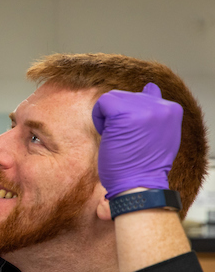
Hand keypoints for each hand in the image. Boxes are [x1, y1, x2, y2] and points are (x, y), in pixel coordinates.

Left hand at [92, 83, 182, 197]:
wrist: (139, 185)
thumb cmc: (144, 164)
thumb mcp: (160, 134)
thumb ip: (156, 111)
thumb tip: (151, 86)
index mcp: (172, 109)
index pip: (143, 97)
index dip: (133, 117)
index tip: (136, 137)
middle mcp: (162, 106)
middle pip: (126, 96)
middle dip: (119, 116)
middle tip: (126, 140)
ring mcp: (145, 108)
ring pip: (113, 97)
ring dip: (109, 118)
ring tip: (120, 138)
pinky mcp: (125, 113)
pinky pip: (103, 102)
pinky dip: (99, 118)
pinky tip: (109, 135)